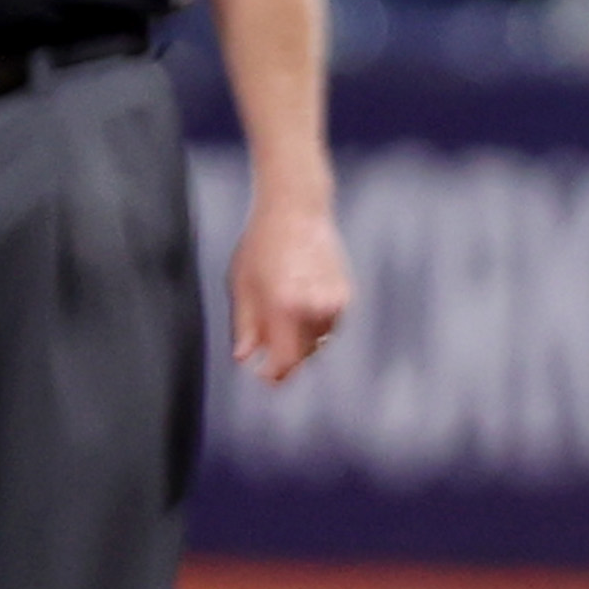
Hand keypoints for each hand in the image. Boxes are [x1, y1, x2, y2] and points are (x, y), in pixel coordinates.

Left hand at [227, 187, 348, 383]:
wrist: (297, 211)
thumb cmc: (263, 242)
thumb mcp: (243, 285)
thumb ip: (246, 325)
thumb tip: (246, 356)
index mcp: (285, 306)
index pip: (286, 360)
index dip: (275, 375)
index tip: (264, 378)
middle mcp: (314, 307)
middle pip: (304, 355)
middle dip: (286, 359)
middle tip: (268, 356)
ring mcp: (334, 301)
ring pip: (318, 341)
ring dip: (301, 342)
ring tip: (282, 326)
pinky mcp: (345, 294)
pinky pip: (330, 324)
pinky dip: (315, 326)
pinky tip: (299, 310)